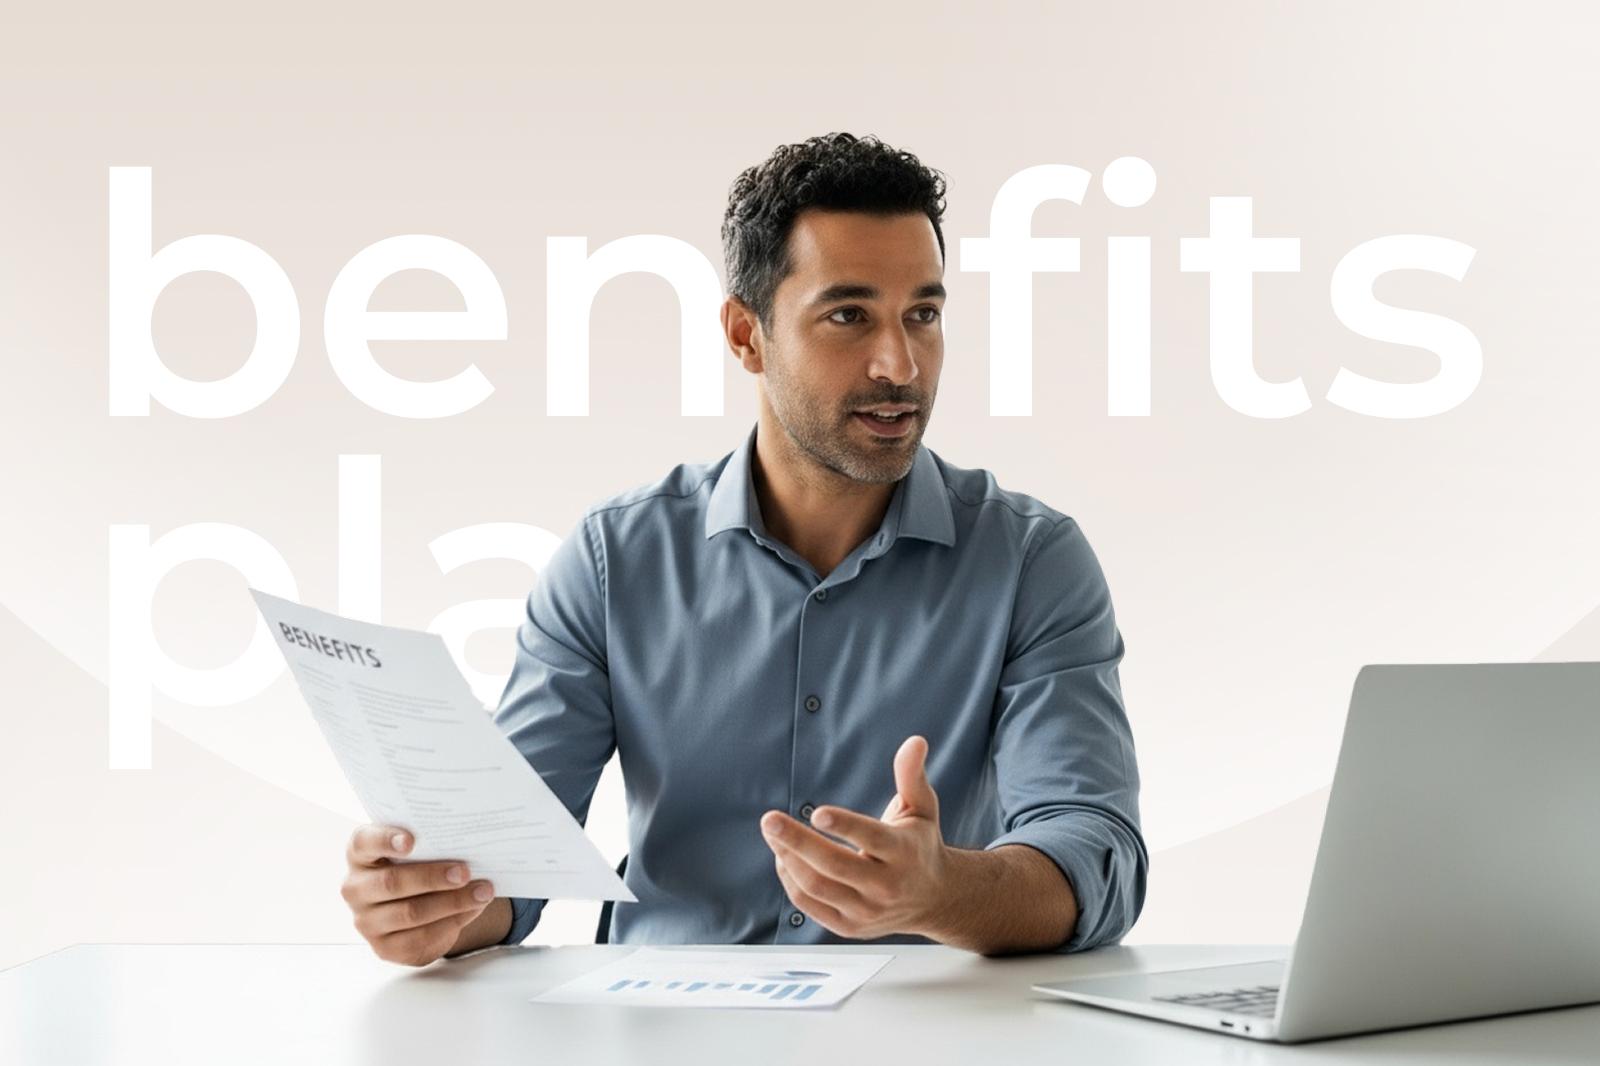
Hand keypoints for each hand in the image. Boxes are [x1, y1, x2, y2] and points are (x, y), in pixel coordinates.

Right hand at [341, 824, 496, 965]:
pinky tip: (472, 910)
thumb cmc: (419, 865)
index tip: (411, 840)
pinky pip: (420, 938)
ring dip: (452, 902)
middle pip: (391, 882)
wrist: (418, 904)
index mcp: (361, 855)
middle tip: (465, 871)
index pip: (363, 842)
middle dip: (432, 877)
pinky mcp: (384, 948)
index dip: (385, 840)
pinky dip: (451, 923)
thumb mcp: (419, 851)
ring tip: (482, 892)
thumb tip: (468, 843)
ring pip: (410, 913)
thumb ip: (431, 843)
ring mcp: (366, 921)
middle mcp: (356, 888)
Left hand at [760, 734, 950, 939]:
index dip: (845, 826)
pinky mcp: (850, 927)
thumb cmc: (920, 845)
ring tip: (772, 833)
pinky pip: (811, 905)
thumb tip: (915, 741)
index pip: (871, 839)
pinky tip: (783, 858)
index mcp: (904, 853)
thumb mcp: (923, 808)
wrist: (933, 899)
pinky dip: (791, 881)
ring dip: (789, 859)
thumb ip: (912, 776)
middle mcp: (886, 886)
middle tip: (769, 820)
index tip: (818, 813)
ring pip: (818, 887)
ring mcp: (867, 911)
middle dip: (797, 841)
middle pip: (834, 865)